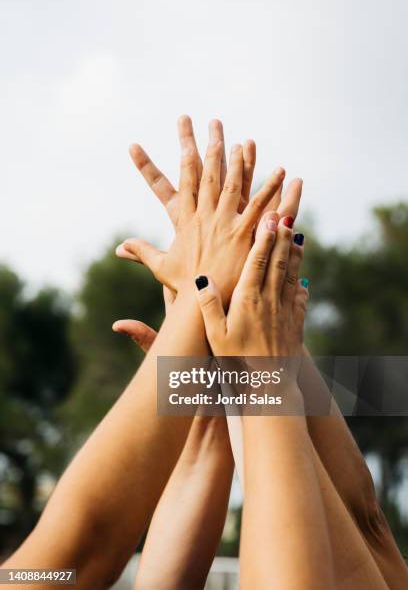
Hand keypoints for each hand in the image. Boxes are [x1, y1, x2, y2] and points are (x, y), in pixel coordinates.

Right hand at [117, 118, 285, 302]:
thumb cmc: (182, 286)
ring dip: (240, 161)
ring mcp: (226, 224)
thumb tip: (119, 249)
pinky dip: (271, 188)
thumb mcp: (160, 266)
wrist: (200, 305)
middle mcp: (205, 216)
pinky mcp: (245, 235)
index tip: (185, 134)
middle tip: (213, 122)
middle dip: (210, 146)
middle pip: (209, 174)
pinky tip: (281, 171)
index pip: (185, 179)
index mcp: (186, 219)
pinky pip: (261, 207)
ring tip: (244, 141)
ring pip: (234, 185)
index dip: (185, 154)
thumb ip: (141, 252)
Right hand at [195, 213, 308, 358]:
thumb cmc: (236, 363)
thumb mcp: (215, 336)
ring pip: (292, 275)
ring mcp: (286, 312)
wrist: (270, 387)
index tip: (268, 217)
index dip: (264, 238)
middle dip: (282, 236)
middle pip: (278, 262)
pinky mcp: (296, 324)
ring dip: (294, 252)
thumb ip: (208, 306)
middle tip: (286, 213)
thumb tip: (202, 278)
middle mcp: (270, 301)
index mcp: (248, 301)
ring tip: (298, 233)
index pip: (257, 262)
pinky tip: (304, 276)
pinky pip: (301, 297)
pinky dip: (302, 281)